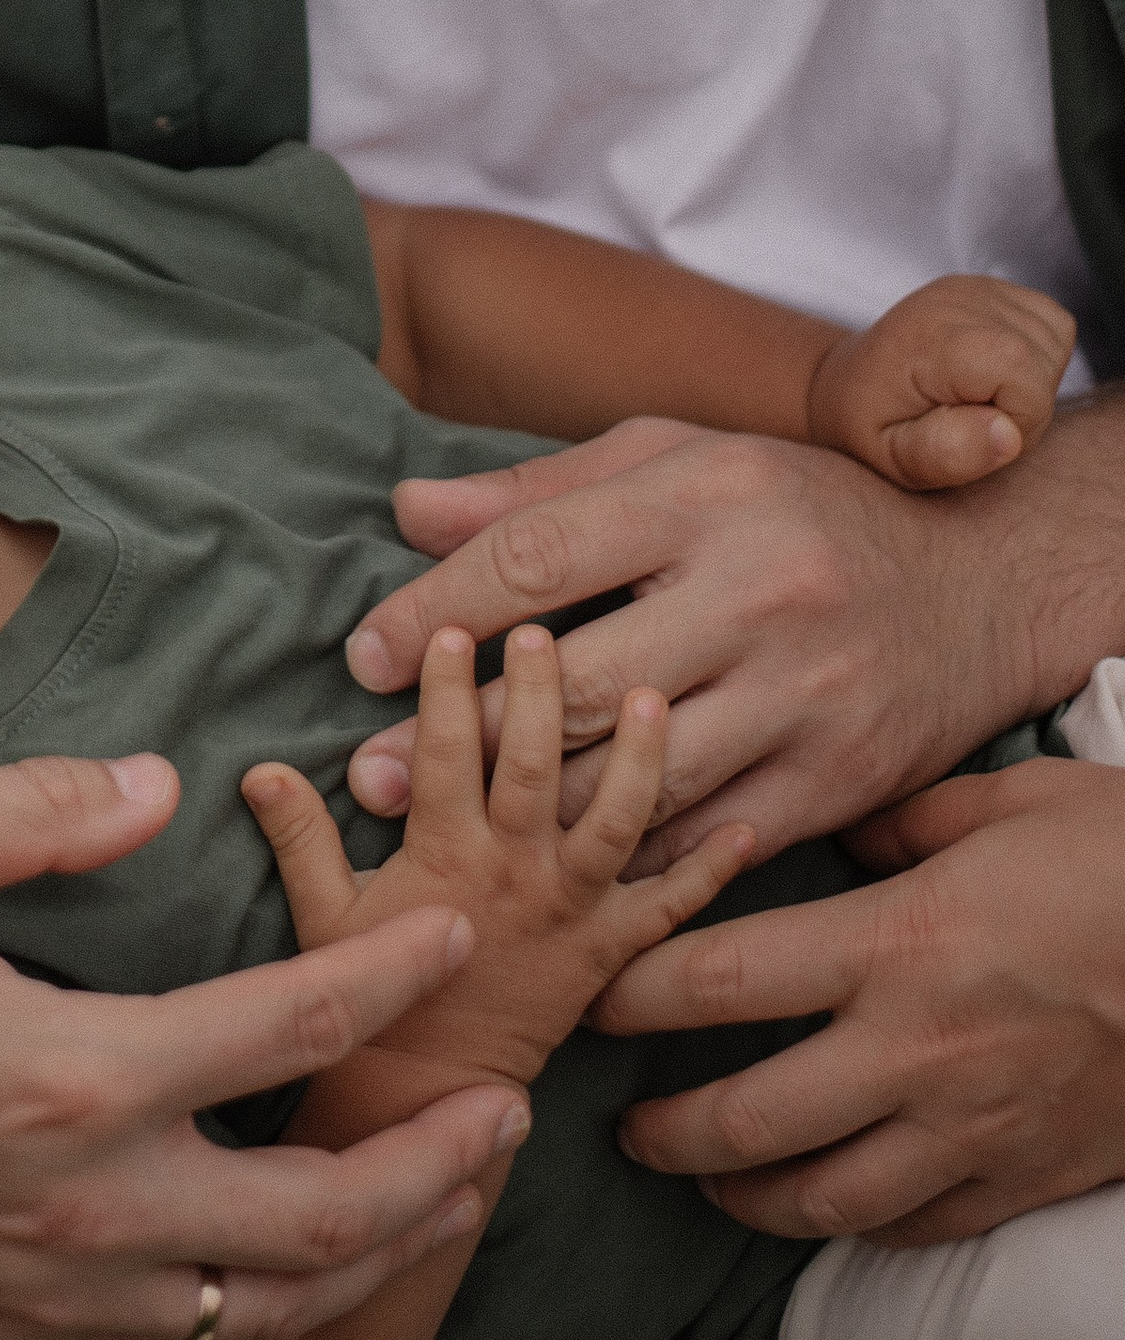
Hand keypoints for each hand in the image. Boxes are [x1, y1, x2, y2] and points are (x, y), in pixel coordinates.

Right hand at [0, 757, 522, 1339]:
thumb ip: (42, 810)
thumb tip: (168, 788)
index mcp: (76, 1069)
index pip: (286, 1027)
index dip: (387, 977)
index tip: (452, 935)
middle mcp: (89, 1204)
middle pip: (324, 1207)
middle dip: (438, 1161)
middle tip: (504, 1105)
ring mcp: (58, 1295)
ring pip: (271, 1309)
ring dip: (380, 1258)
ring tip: (446, 1204)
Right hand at [249, 630, 750, 1092]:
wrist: (437, 1094)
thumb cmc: (377, 1001)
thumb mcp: (324, 917)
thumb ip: (298, 837)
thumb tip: (256, 767)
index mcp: (444, 855)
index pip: (443, 752)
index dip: (444, 688)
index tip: (450, 628)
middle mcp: (516, 873)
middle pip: (534, 767)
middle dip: (540, 694)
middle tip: (547, 630)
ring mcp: (572, 908)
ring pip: (616, 819)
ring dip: (638, 757)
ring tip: (655, 692)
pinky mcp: (612, 948)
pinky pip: (673, 905)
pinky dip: (712, 866)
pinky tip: (747, 820)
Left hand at [339, 416, 1071, 861]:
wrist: (975, 581)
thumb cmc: (793, 507)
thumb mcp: (676, 460)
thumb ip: (540, 491)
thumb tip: (407, 509)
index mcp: (703, 497)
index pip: (540, 555)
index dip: (438, 608)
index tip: (364, 655)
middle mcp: (756, 594)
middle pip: (581, 681)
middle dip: (460, 736)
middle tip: (370, 771)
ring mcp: (802, 695)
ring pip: (638, 778)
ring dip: (521, 815)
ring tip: (433, 837)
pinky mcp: (833, 780)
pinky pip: (707, 840)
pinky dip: (623, 864)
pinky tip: (549, 879)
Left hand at [593, 755, 1124, 1238]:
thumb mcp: (1009, 800)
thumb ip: (904, 815)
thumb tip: (845, 824)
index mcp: (898, 943)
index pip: (722, 980)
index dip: (633, 991)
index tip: (588, 991)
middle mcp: (918, 1049)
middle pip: (750, 1115)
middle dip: (667, 1129)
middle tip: (622, 1122)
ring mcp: (970, 1128)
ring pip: (823, 1195)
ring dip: (743, 1195)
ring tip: (701, 1178)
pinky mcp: (1022, 1178)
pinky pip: (912, 1225)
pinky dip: (850, 1223)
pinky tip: (818, 1204)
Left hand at [805, 275, 1074, 490]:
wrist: (845, 386)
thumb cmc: (870, 428)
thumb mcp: (895, 460)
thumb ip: (947, 454)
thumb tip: (1007, 434)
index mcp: (931, 337)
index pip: (1026, 375)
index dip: (1020, 420)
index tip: (977, 430)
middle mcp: (956, 298)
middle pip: (1046, 355)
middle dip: (1027, 403)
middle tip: (973, 417)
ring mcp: (974, 286)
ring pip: (1055, 335)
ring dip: (1033, 379)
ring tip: (980, 396)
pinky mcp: (989, 288)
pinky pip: (1050, 321)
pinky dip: (1036, 353)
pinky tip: (993, 372)